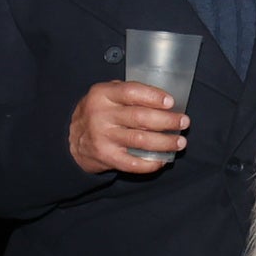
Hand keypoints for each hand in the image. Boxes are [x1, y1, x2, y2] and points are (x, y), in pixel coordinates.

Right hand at [69, 80, 187, 175]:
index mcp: (102, 95)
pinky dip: (150, 163)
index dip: (153, 97)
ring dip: (165, 142)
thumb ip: (127, 92)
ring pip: (141, 141)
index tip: (171, 102)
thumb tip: (164, 99)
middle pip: (140, 118)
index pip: (131, 92)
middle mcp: (100, 115)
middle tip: (183, 122)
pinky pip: (132, 163)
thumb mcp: (104, 95)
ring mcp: (102, 138)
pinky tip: (162, 160)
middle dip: (167, 121)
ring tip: (179, 142)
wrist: (72, 140)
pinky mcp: (106, 157)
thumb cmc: (97, 113)